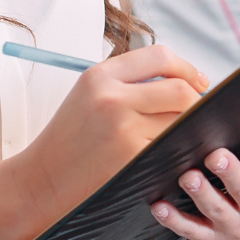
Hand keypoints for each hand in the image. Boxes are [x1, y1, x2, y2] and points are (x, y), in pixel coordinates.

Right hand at [0, 44, 206, 239]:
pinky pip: (171, 148)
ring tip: (185, 135)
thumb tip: (188, 80)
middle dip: (196, 102)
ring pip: (180, 121)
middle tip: (198, 113)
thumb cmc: (70, 140)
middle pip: (180, 90)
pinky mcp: (131, 158)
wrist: (40, 182)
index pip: (161, 57)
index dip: (187, 68)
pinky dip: (180, 150)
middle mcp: (111, 97)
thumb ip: (131, 81)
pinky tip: (174, 155)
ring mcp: (123, 129)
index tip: (199, 82)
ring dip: (190, 129)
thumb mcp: (89, 96)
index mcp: (100, 75)